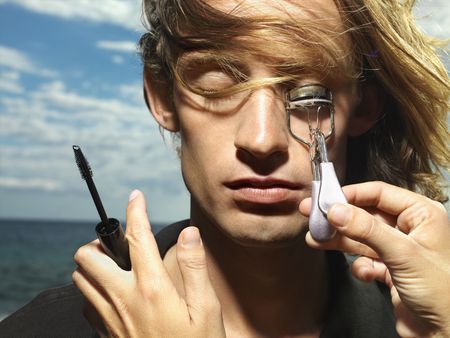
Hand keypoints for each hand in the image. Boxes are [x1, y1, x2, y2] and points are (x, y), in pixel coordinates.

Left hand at [72, 190, 224, 337]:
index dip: (136, 210)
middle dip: (101, 241)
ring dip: (93, 263)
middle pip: (88, 256)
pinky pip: (84, 302)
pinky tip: (114, 293)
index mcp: (151, 288)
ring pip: (80, 277)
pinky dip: (93, 289)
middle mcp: (122, 299)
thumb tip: (188, 233)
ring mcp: (108, 318)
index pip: (136, 236)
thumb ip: (195, 267)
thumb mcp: (206, 309)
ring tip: (116, 264)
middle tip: (122, 243)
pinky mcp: (104, 333)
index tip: (136, 197)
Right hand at [300, 181, 449, 337]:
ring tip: (317, 239)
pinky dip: (359, 266)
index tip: (325, 199)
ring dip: (340, 240)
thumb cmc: (442, 293)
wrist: (445, 334)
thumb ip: (367, 229)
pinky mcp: (391, 269)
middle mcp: (410, 228)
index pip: (379, 193)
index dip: (350, 195)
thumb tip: (336, 210)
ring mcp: (399, 249)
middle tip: (313, 215)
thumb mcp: (402, 254)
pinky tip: (362, 273)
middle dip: (339, 219)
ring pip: (362, 237)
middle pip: (366, 215)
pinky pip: (366, 259)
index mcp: (421, 214)